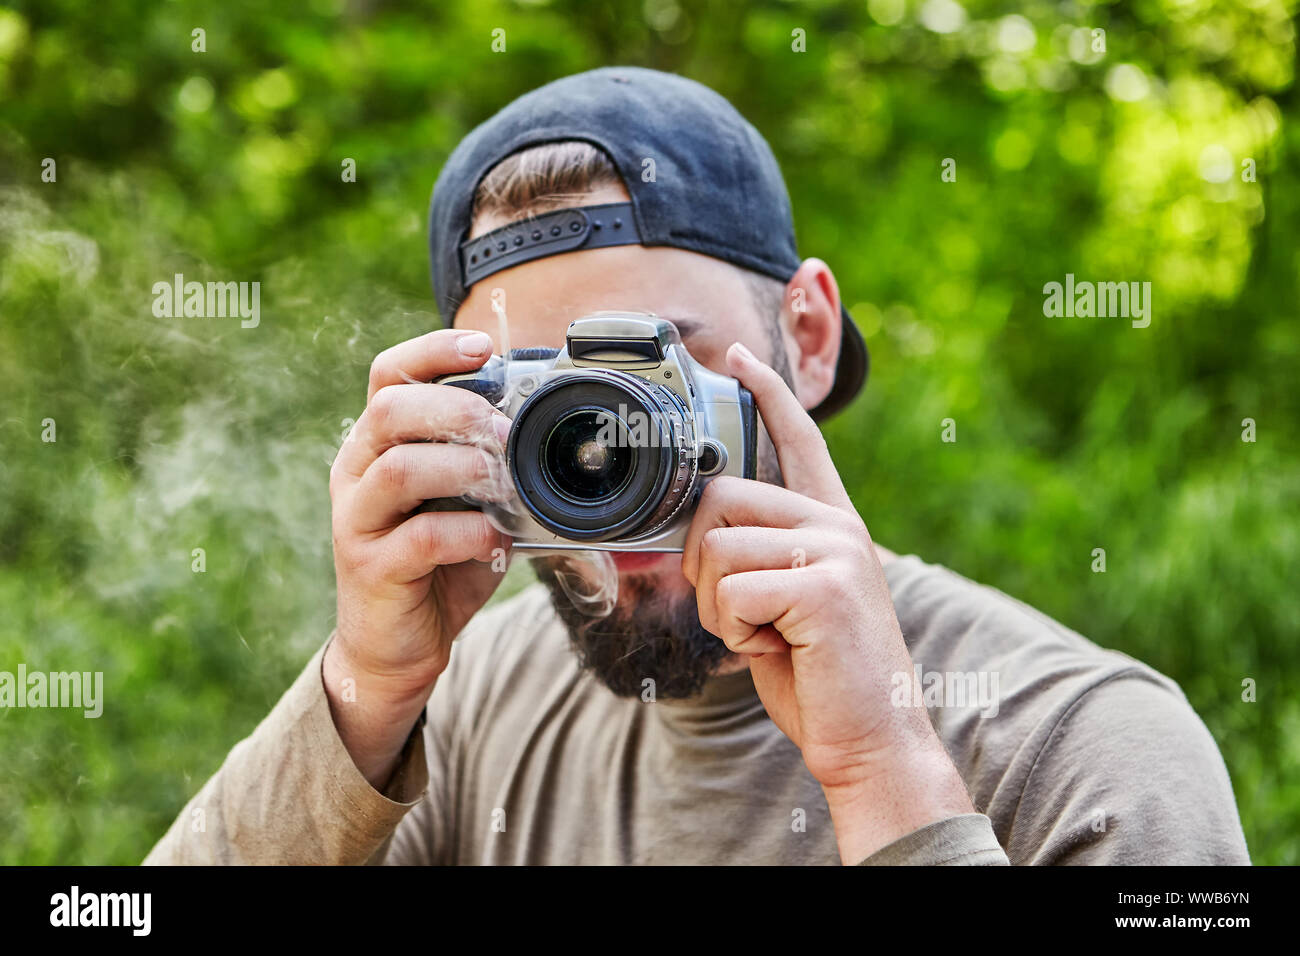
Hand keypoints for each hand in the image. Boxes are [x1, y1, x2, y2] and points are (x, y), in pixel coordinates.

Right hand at [325, 328, 511, 785]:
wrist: (394, 646)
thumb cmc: (437, 562)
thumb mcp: (465, 500)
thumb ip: (489, 462)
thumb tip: (550, 424)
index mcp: (377, 443)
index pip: (388, 373)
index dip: (433, 351)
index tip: (482, 347)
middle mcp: (357, 472)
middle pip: (390, 410)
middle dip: (458, 411)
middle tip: (505, 433)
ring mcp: (357, 520)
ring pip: (398, 468)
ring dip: (462, 468)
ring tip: (501, 483)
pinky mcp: (371, 568)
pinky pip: (418, 537)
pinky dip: (466, 532)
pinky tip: (494, 539)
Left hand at [681, 341, 975, 862]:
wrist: (872, 742)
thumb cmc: (819, 677)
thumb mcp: (779, 606)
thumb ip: (749, 562)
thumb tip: (684, 538)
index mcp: (832, 524)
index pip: (800, 441)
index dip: (767, 397)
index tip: (738, 360)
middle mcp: (838, 524)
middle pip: (720, 497)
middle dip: (701, 562)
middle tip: (739, 612)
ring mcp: (836, 549)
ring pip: (717, 548)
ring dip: (718, 608)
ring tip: (768, 636)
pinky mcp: (825, 585)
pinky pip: (731, 592)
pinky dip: (735, 632)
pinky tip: (779, 650)